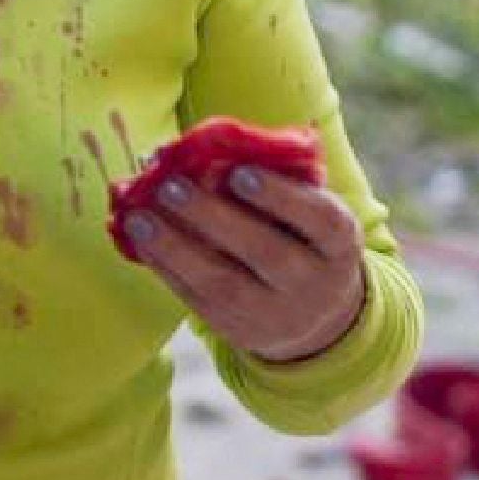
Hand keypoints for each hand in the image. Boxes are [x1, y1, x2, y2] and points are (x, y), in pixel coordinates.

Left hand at [119, 163, 364, 363]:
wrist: (318, 313)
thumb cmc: (300, 235)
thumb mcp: (307, 209)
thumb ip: (274, 178)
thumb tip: (203, 147)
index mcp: (340, 243)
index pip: (320, 220)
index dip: (281, 197)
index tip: (239, 172)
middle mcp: (316, 284)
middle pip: (266, 253)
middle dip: (213, 218)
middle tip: (169, 186)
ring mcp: (278, 315)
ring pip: (225, 285)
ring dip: (175, 248)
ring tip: (138, 216)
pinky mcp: (242, 332)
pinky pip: (200, 301)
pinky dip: (167, 269)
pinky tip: (140, 241)